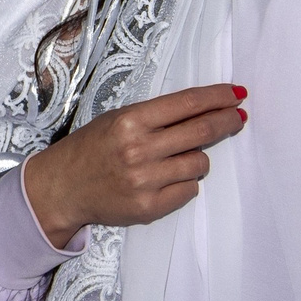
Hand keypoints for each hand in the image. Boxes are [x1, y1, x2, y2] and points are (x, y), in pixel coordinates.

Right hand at [21, 84, 246, 242]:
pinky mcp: (150, 207)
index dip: (217, 97)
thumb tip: (203, 110)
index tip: (236, 94)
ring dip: (196, 158)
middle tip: (237, 117)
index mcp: (130, 121)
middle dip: (227, 121)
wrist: (62, 188)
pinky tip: (165, 180)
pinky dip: (184, 183)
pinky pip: (189, 190)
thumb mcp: (117, 120)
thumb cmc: (91, 149)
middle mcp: (139, 150)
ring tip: (176, 159)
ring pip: (199, 163)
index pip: (187, 104)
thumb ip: (156, 117)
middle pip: (202, 131)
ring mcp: (146, 181)